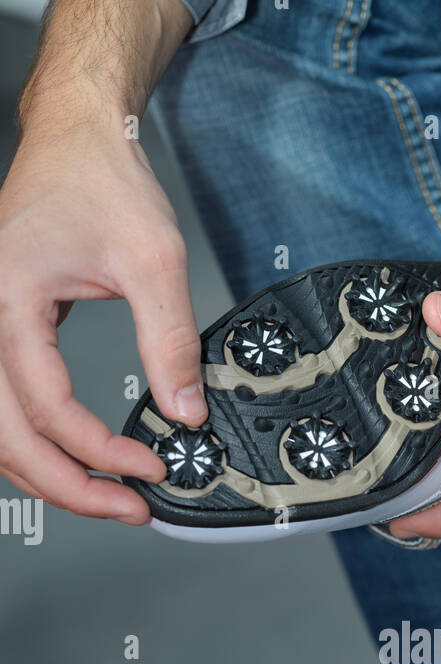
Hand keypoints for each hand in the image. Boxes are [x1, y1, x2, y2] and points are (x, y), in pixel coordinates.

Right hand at [0, 126, 204, 523]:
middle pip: (6, 435)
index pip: (46, 404)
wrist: (78, 138)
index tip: (150, 466)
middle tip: (127, 510)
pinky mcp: (1, 333)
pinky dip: (39, 446)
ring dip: (50, 474)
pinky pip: (6, 408)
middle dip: (68, 485)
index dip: (98, 449)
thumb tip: (185, 412)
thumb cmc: (103, 180)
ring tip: (109, 499)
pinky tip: (80, 465)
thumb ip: (169, 340)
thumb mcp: (154, 258)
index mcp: (8, 298)